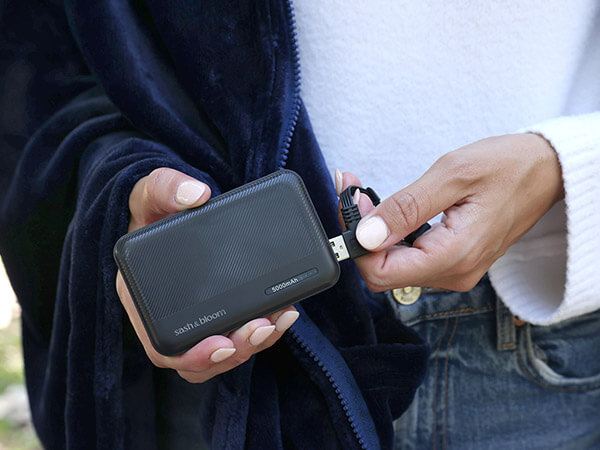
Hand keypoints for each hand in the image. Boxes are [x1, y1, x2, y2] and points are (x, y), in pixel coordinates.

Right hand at [115, 168, 298, 382]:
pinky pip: (241, 332)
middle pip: (201, 356)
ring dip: (254, 343)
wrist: (173, 208)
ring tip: (278, 319)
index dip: (192, 355)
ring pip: (225, 350)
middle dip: (234, 350)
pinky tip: (285, 310)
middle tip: (261, 328)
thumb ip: (165, 188)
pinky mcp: (222, 308)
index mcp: (145, 299)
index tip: (221, 344)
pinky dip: (265, 328)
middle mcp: (171, 315)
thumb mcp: (151, 193)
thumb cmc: (156, 209)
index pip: (164, 345)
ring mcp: (199, 315)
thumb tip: (195, 194)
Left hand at [337, 133, 563, 291]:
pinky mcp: (453, 260)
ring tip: (364, 195)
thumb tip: (365, 235)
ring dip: (373, 232)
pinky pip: (409, 257)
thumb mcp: (453, 175)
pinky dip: (391, 234)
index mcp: (454, 256)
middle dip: (360, 234)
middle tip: (352, 192)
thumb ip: (406, 208)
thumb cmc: (508, 167)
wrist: (547, 171)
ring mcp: (454, 269)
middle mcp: (453, 273)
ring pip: (393, 264)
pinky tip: (387, 210)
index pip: (380, 273)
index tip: (351, 204)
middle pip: (383, 272)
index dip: (357, 241)